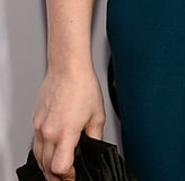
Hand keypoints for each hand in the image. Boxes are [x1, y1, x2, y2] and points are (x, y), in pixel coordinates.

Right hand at [33, 65, 104, 180]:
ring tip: (58, 170)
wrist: (68, 67)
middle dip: (57, 177)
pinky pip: (36, 144)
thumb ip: (95, 137)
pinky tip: (51, 151)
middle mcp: (49, 132)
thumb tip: (94, 149)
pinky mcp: (36, 120)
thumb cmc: (83, 85)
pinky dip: (43, 153)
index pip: (60, 168)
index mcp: (65, 132)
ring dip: (47, 167)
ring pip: (38, 158)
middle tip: (67, 177)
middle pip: (46, 168)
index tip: (74, 175)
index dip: (68, 176)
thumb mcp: (97, 114)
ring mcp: (40, 126)